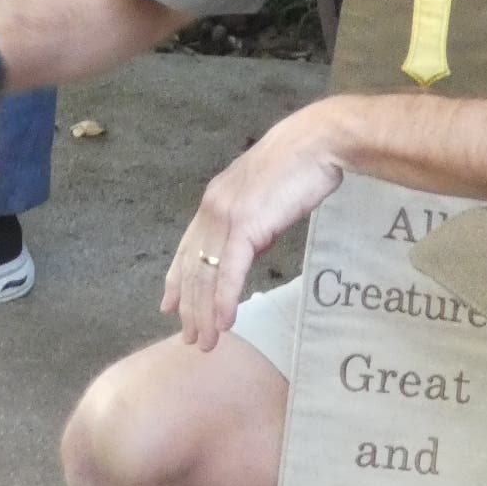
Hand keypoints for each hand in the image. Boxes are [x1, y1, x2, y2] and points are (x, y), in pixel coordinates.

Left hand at [162, 98, 347, 350]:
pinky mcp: (245, 224)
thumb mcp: (267, 199)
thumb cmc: (301, 167)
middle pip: (192, 266)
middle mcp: (212, 208)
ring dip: (204, 312)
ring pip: (206, 274)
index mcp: (215, 200)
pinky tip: (224, 322)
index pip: (187, 247)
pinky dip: (224, 299)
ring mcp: (226, 216)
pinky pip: (229, 271)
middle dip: (189, 306)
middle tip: (190, 338)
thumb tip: (252, 247)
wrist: (318, 143)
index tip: (168, 306)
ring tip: (205, 342)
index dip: (176, 279)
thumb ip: (253, 223)